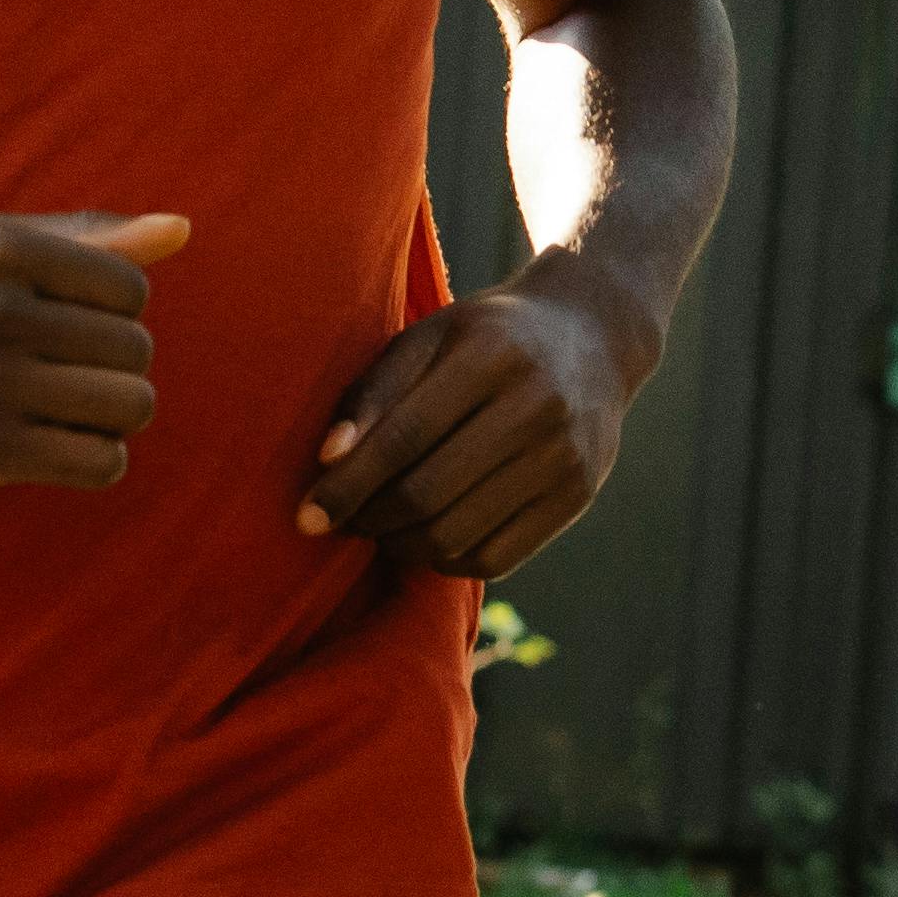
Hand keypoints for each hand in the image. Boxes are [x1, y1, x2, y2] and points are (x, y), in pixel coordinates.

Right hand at [0, 211, 186, 495]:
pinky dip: (95, 461)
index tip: (61, 332)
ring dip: (107, 420)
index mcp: (1, 249)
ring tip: (61, 415)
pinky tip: (54, 449)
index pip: (131, 292)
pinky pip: (100, 461)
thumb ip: (85, 238)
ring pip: (129, 407)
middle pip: (135, 352)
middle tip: (54, 380)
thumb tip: (181, 230)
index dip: (110, 319)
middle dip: (109, 372)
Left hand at [300, 251, 659, 580]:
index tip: (305, 516)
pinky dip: (446, 559)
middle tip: (343, 519)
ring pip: (456, 536)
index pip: (403, 438)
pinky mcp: (576, 496)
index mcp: (492, 354)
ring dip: (401, 544)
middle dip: (368, 518)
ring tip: (382, 525)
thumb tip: (328, 462)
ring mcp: (564, 456)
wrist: (592, 337)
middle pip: (426, 494)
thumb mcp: (427, 338)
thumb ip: (373, 393)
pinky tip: (429, 536)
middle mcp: (537, 406)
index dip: (347, 485)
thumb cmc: (485, 338)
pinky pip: (493, 559)